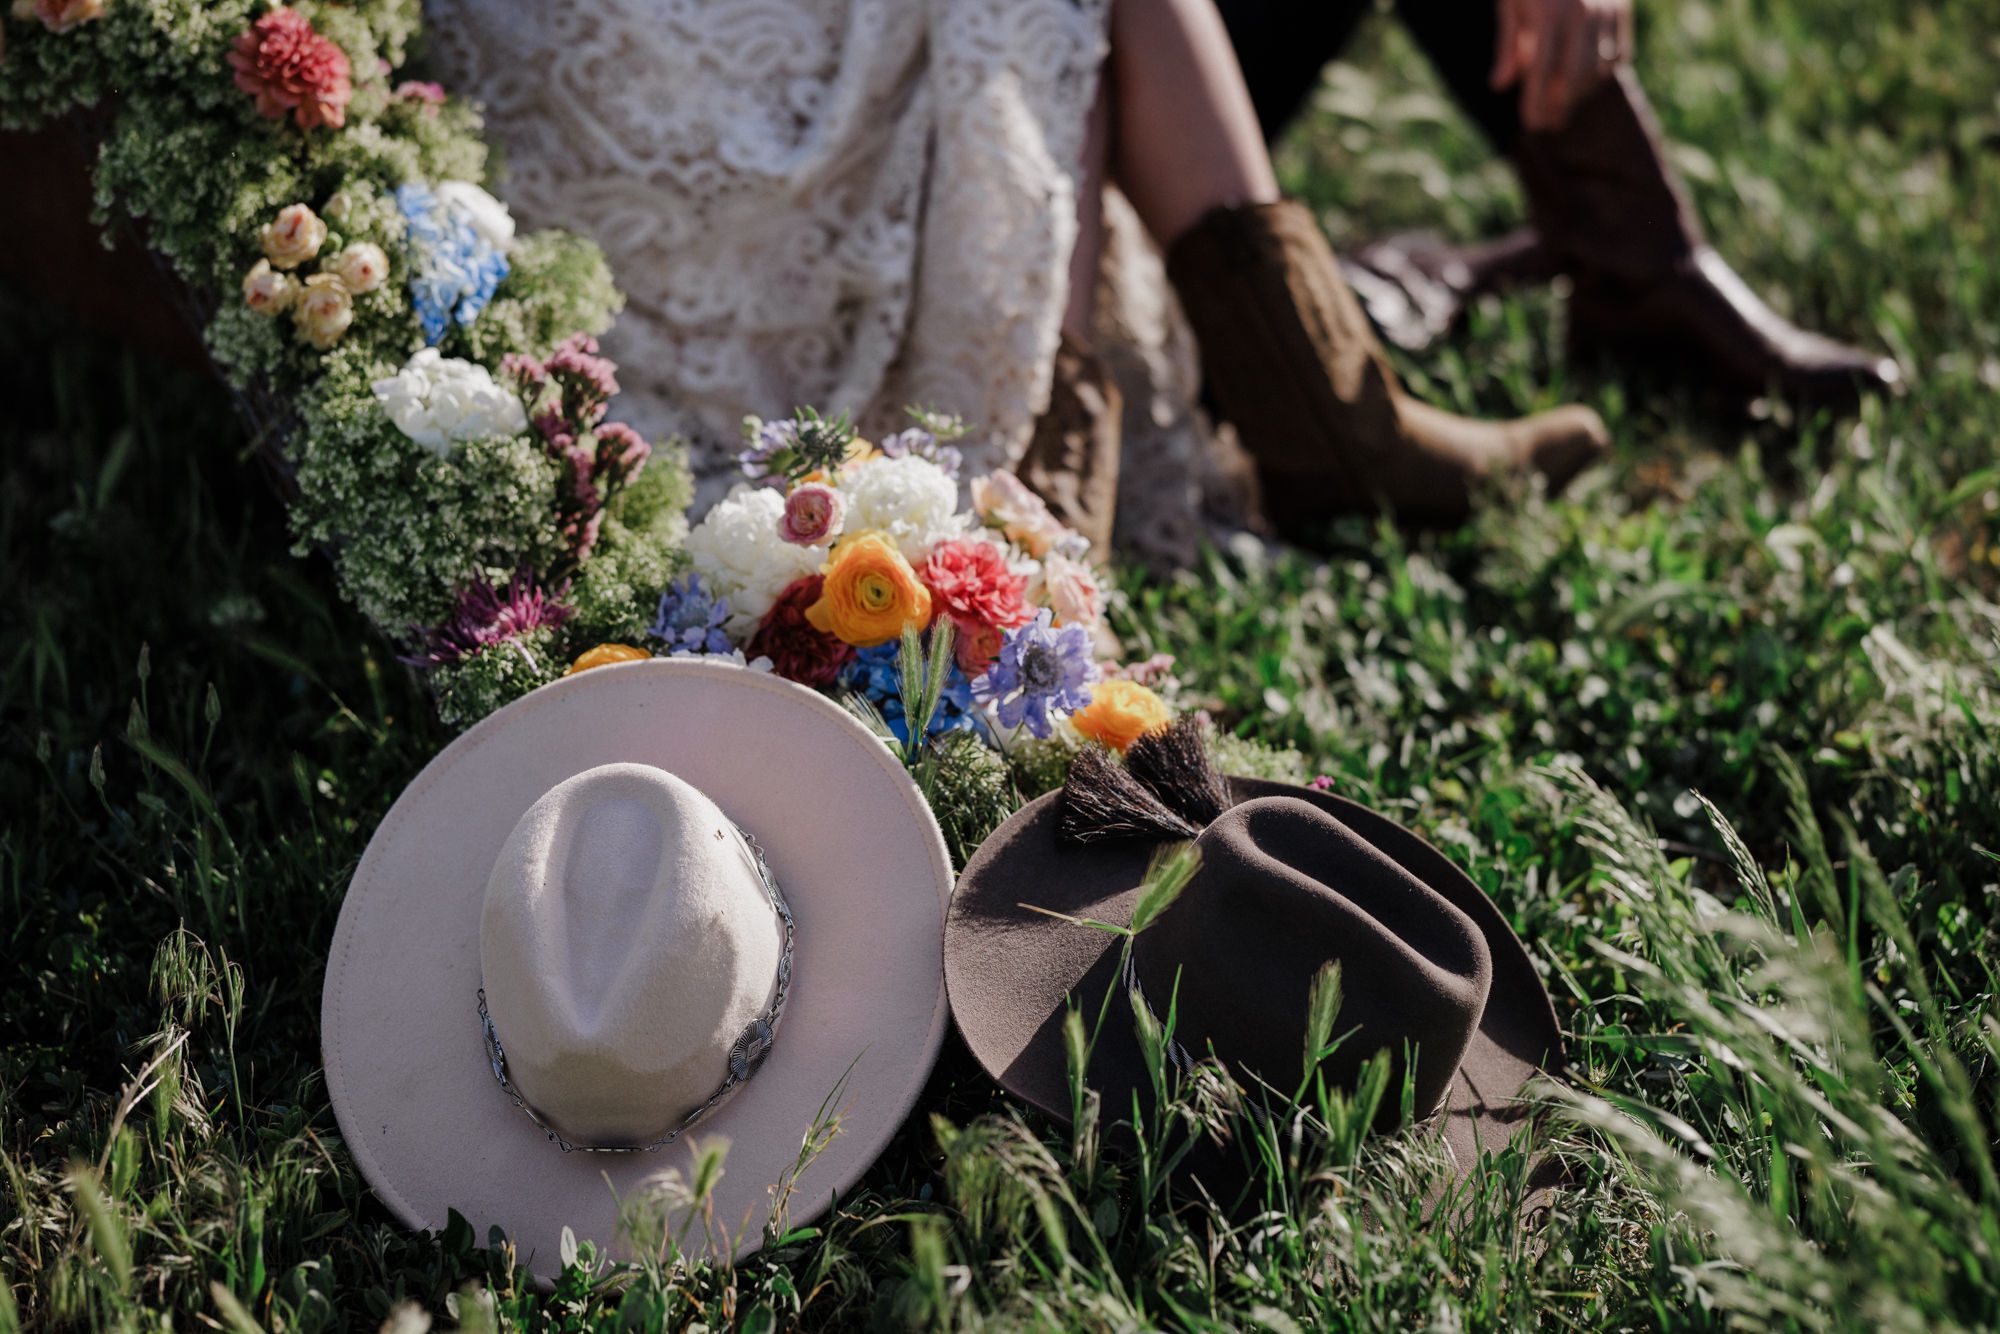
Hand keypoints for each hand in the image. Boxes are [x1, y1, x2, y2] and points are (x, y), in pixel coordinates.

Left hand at [1491, 0, 1632, 132]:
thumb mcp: (1511, 2)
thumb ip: (1508, 45)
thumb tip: (1500, 86)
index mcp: (1549, 13)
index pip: (1542, 73)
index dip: (1536, 103)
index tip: (1530, 124)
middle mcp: (1583, 13)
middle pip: (1574, 79)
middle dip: (1560, 107)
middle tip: (1548, 125)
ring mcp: (1608, 9)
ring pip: (1599, 69)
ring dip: (1581, 92)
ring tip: (1563, 104)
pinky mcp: (1624, 6)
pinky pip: (1619, 53)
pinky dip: (1603, 71)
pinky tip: (1586, 81)